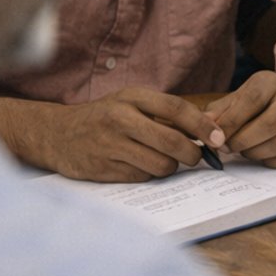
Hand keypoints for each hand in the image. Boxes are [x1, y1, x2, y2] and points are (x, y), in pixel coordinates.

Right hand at [34, 87, 222, 181]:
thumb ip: (166, 113)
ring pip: (161, 165)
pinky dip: (148, 174)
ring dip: (169, 167)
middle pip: (172, 142)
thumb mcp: (131, 104)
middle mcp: (120, 119)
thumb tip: (211, 126)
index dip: (202, 125)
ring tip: (161, 159)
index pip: (176, 109)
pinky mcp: (103, 168)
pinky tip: (138, 165)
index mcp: (131, 97)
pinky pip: (142, 177)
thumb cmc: (104, 118)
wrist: (56, 134)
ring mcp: (110, 145)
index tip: (219, 138)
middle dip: (192, 154)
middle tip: (195, 157)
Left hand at [204, 70, 275, 168]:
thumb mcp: (234, 101)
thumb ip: (217, 113)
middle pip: (270, 124)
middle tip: (229, 150)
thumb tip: (201, 127)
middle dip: (243, 142)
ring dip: (256, 153)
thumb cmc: (255, 105)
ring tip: (245, 151)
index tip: (217, 139)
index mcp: (269, 82)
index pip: (251, 100)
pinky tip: (263, 157)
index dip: (232, 123)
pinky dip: (273, 162)